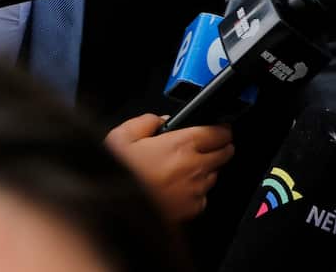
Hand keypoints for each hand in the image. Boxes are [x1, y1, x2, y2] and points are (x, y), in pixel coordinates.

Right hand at [105, 114, 234, 222]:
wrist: (110, 215)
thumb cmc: (115, 177)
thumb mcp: (120, 138)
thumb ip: (145, 122)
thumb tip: (160, 121)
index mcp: (181, 145)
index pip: (220, 132)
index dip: (220, 129)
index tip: (217, 129)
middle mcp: (194, 167)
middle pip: (225, 153)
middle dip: (219, 147)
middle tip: (206, 147)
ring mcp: (195, 191)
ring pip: (214, 175)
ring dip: (206, 170)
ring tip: (183, 171)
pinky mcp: (191, 210)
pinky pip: (203, 197)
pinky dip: (196, 192)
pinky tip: (177, 190)